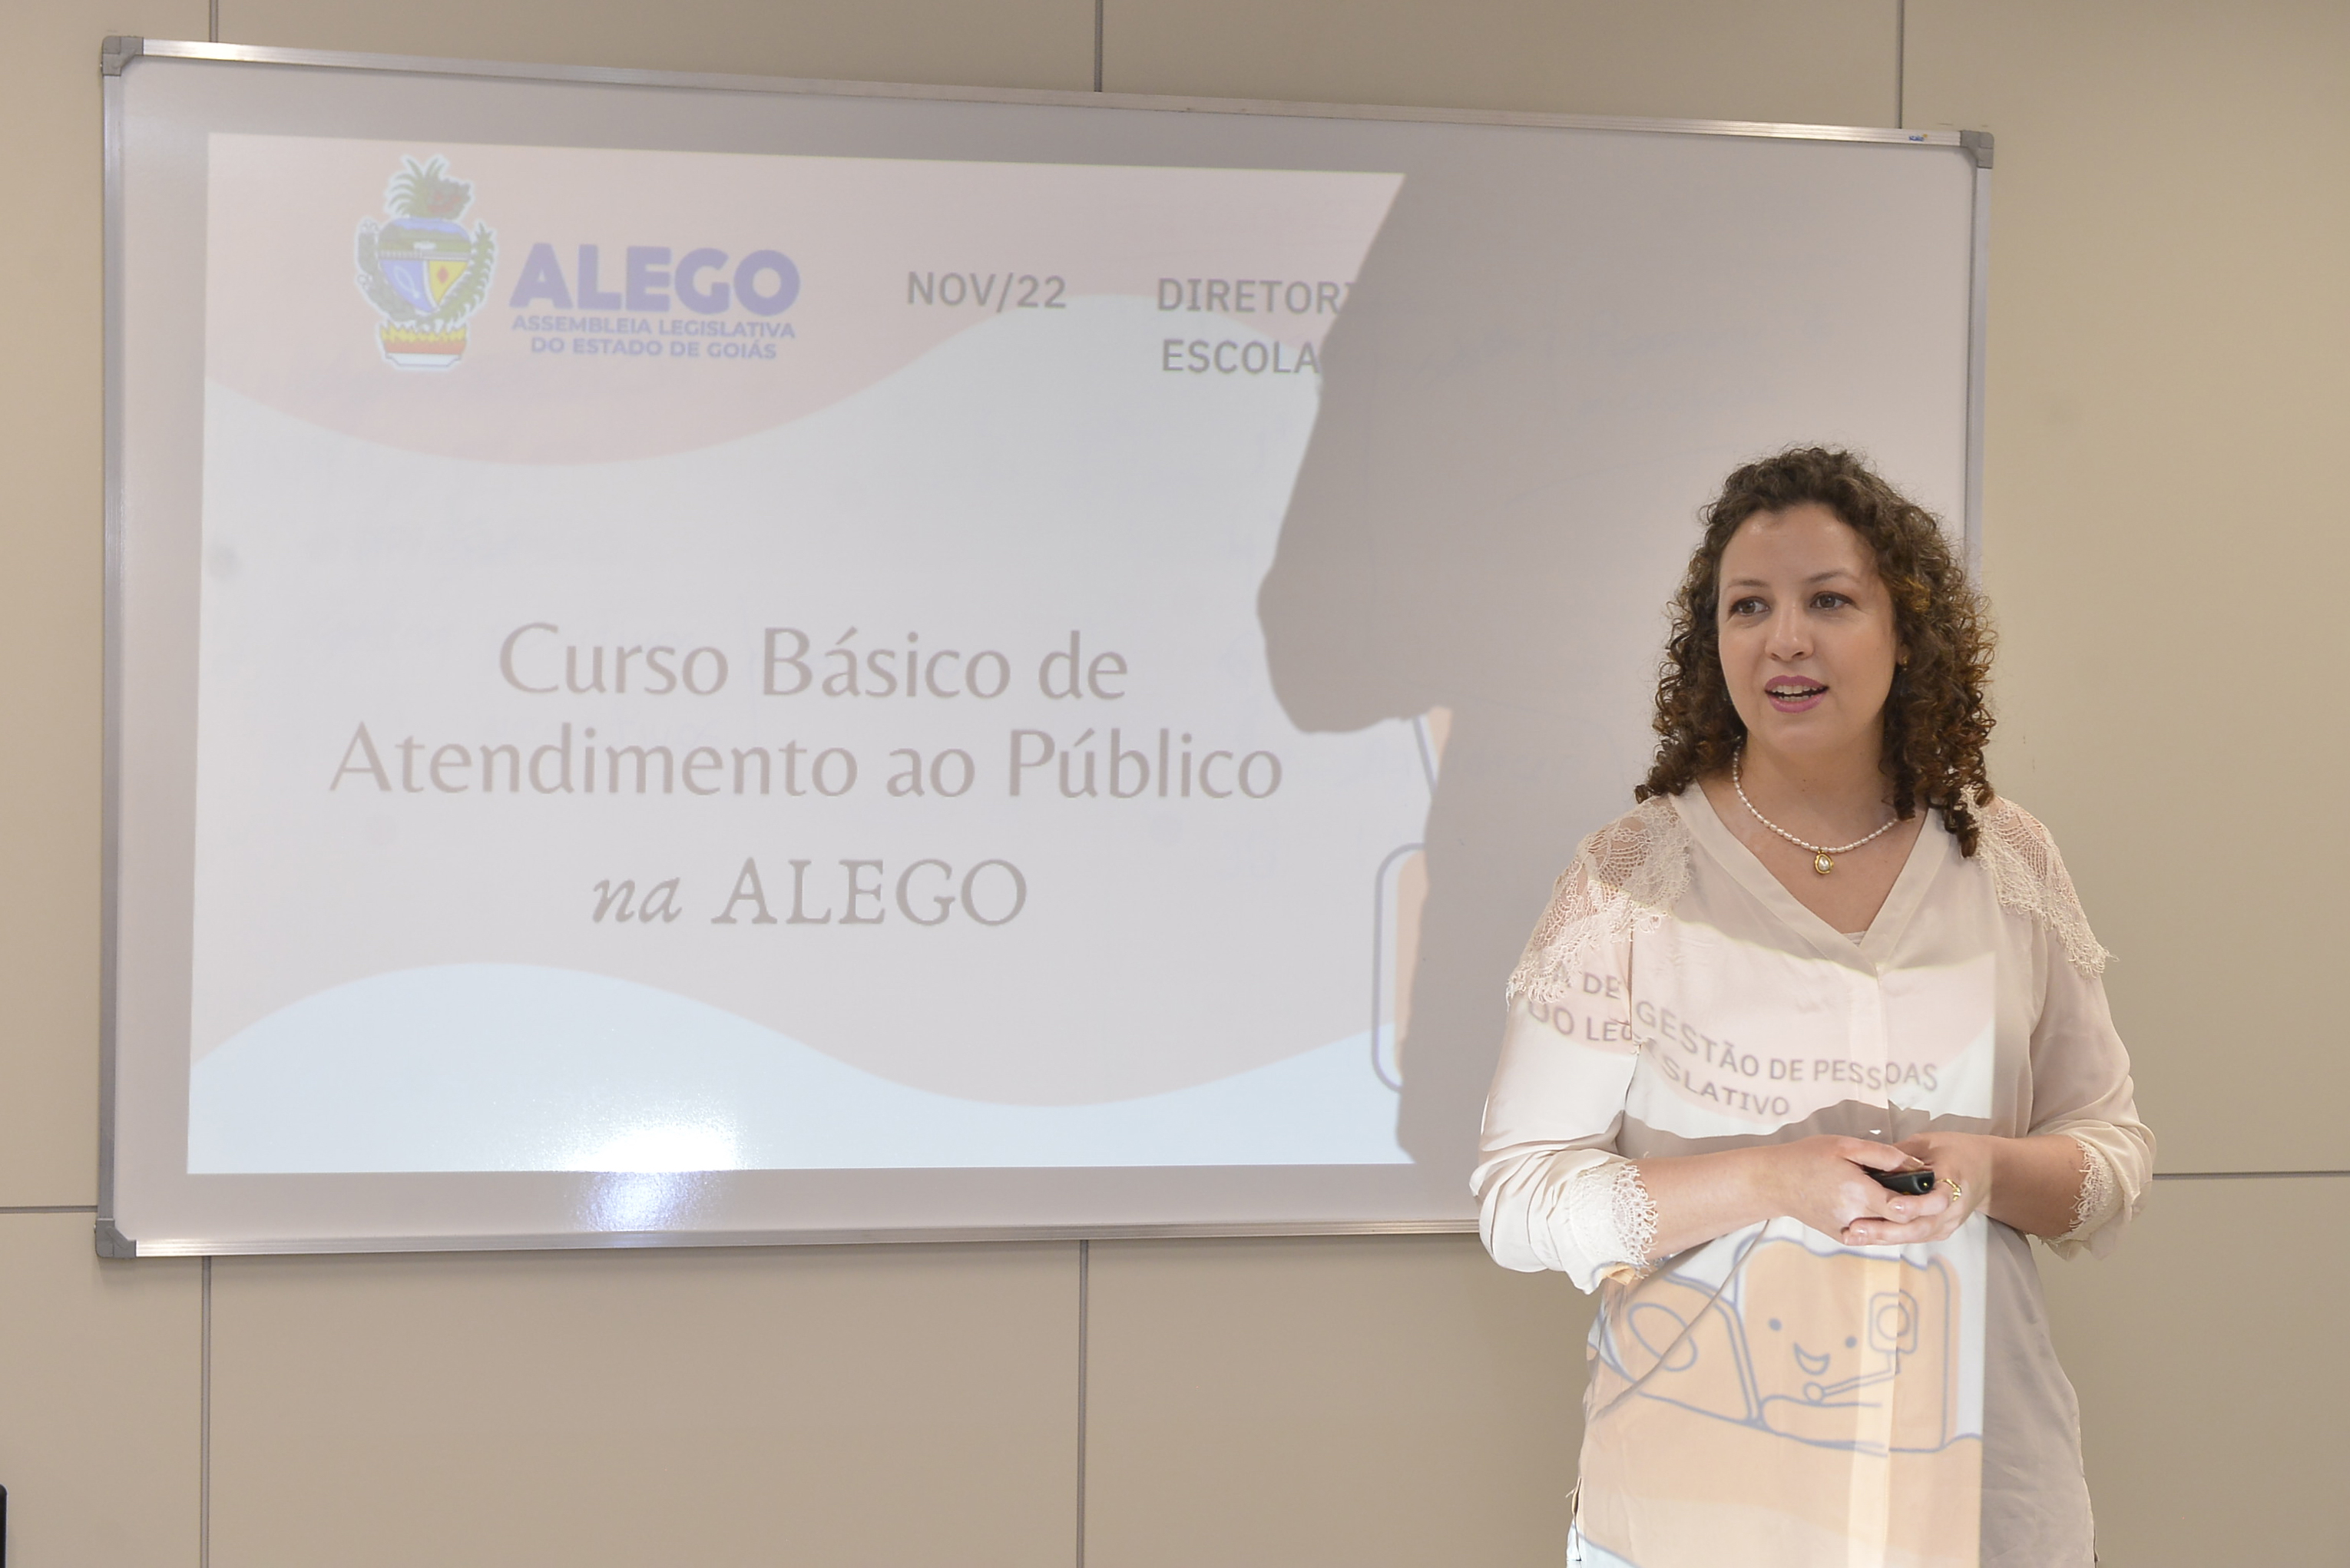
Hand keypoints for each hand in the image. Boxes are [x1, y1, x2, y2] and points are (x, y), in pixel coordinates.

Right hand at [1760, 1135, 1949, 1245]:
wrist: (1773, 1181)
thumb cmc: (1807, 1157)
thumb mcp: (1845, 1145)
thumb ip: (1883, 1155)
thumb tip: (1915, 1165)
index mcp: (1859, 1193)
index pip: (1905, 1208)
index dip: (1922, 1200)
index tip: (1928, 1186)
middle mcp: (1855, 1218)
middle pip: (1899, 1223)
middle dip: (1915, 1210)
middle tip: (1921, 1193)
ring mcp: (1847, 1231)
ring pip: (1887, 1231)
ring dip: (1900, 1218)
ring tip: (1902, 1198)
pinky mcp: (1840, 1237)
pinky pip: (1871, 1234)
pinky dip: (1881, 1223)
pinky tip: (1880, 1207)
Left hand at [1844, 1131, 1997, 1244]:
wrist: (1986, 1171)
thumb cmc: (1954, 1151)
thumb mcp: (1928, 1143)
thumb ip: (1901, 1155)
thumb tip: (1868, 1162)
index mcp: (1954, 1181)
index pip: (1938, 1200)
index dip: (1916, 1205)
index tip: (1893, 1205)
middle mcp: (1953, 1209)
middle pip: (1921, 1226)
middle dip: (1887, 1230)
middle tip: (1857, 1229)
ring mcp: (1948, 1224)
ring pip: (1915, 1236)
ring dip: (1884, 1238)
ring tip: (1854, 1236)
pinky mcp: (1940, 1231)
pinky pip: (1914, 1237)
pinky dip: (1890, 1238)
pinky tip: (1865, 1238)